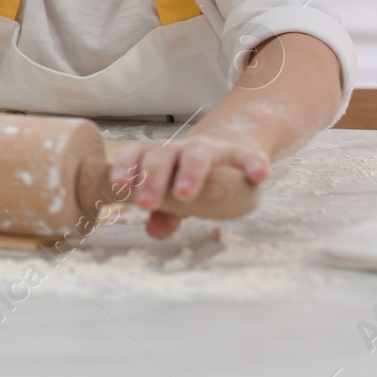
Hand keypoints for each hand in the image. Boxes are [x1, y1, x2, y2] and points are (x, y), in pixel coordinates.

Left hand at [108, 133, 270, 239]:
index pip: (137, 153)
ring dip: (191, 173)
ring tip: (185, 194)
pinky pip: (250, 158)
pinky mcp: (246, 154)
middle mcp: (184, 148)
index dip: (125, 167)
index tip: (118, 186)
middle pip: (164, 154)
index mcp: (162, 156)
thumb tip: (153, 231)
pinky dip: (254, 166)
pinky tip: (258, 177)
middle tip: (146, 203)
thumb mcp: (178, 193)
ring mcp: (215, 149)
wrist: (234, 146)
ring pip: (199, 154)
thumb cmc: (196, 174)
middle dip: (153, 178)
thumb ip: (166, 211)